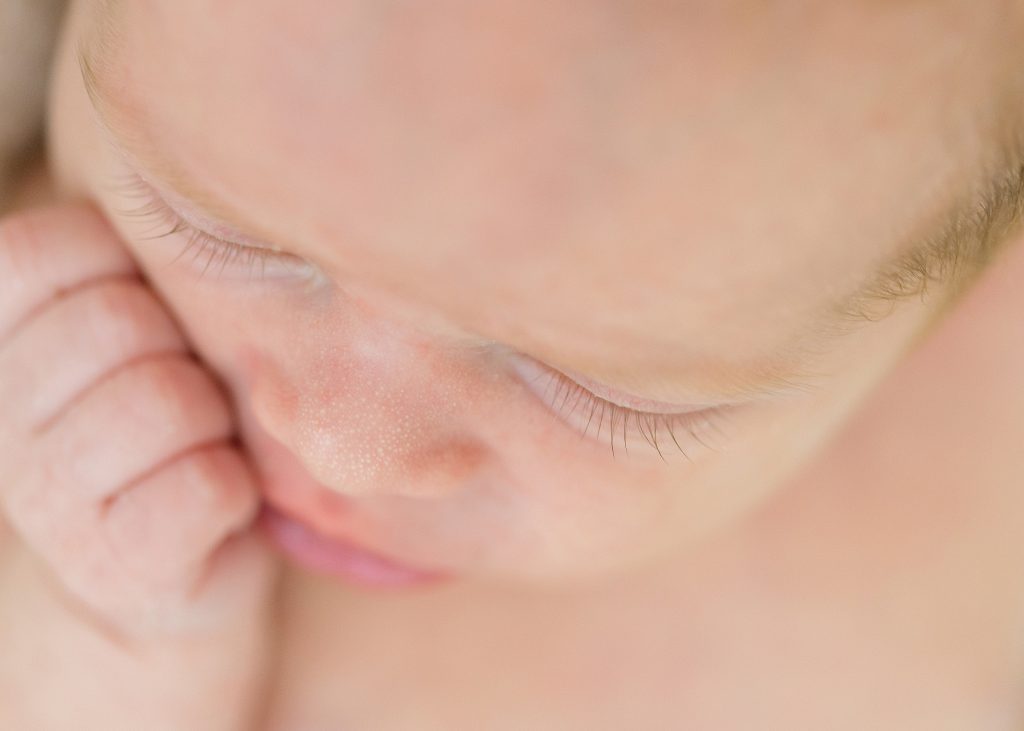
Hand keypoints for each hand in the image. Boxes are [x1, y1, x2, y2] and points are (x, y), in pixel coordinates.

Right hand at [0, 202, 277, 729]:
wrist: (176, 565)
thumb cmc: (170, 418)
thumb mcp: (137, 324)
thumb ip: (131, 259)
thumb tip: (152, 165)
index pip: (40, 246)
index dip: (124, 267)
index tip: (148, 310)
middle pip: (114, 321)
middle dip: (180, 352)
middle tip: (186, 390)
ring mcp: (42, 497)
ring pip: (164, 400)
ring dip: (211, 423)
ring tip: (200, 444)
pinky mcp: (110, 564)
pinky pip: (204, 484)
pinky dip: (233, 489)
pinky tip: (216, 501)